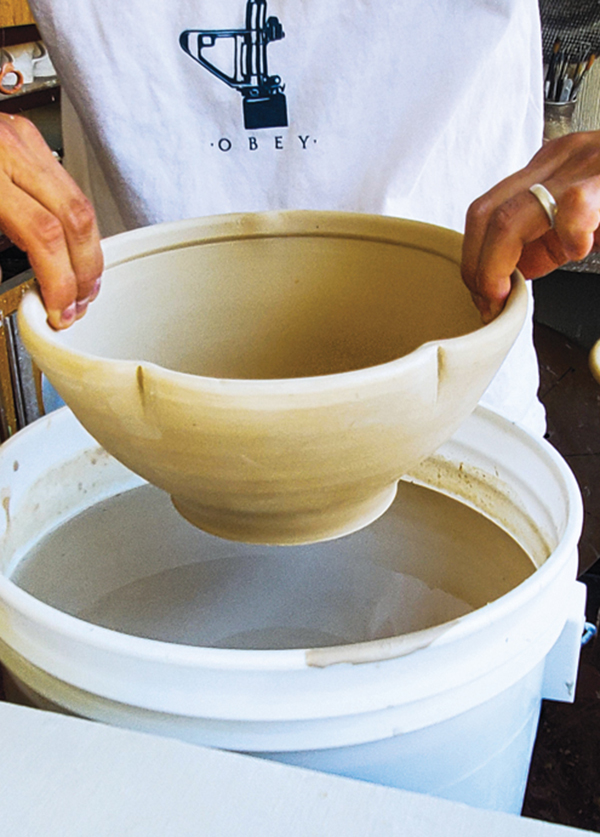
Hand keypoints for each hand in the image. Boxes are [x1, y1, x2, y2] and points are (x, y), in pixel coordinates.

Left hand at [0, 113, 102, 328]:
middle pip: (75, 220)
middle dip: (84, 271)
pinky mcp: (28, 138)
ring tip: (80, 283)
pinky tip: (70, 250)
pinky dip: (75, 227)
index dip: (60, 280)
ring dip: (87, 252)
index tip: (58, 308)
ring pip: (81, 204)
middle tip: (78, 303)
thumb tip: (10, 288)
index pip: (44, 234)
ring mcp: (23, 139)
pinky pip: (68, 189)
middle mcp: (10, 150)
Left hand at [462, 130, 599, 322]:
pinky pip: (572, 205)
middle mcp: (558, 160)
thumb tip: (515, 272)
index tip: (485, 295)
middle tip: (492, 301)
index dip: (474, 259)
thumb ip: (547, 242)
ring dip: (501, 264)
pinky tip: (579, 249)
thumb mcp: (584, 221)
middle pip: (485, 214)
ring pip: (511, 215)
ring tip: (515, 291)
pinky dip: (565, 236)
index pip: (484, 212)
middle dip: (479, 268)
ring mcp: (584, 164)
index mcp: (547, 170)